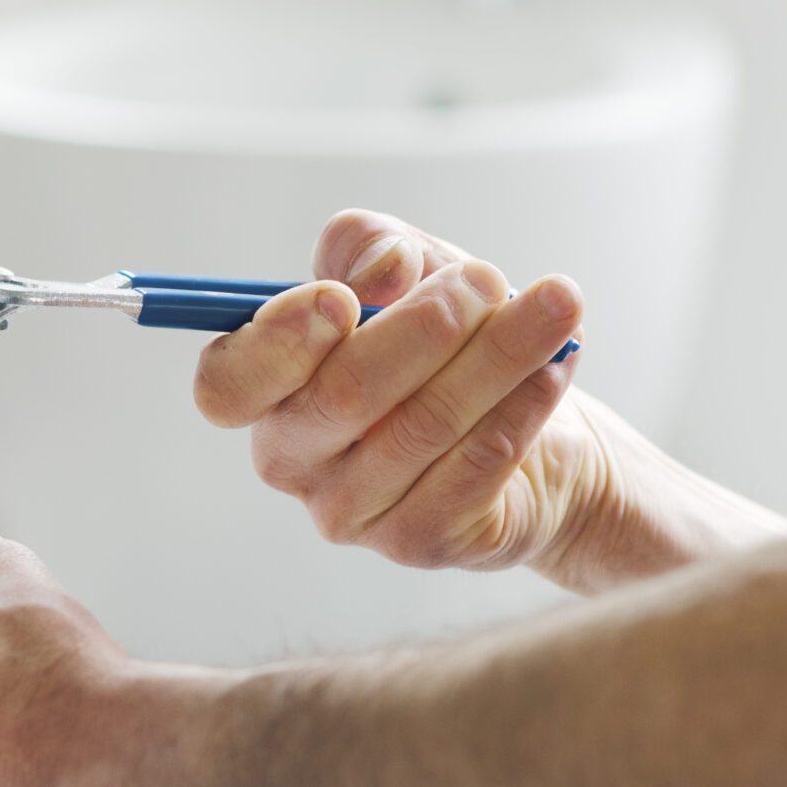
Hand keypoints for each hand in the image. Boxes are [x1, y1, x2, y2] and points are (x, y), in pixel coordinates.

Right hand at [194, 211, 786, 590]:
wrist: (528, 417)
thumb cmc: (443, 336)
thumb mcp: (402, 262)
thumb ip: (370, 245)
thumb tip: (379, 272)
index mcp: (263, 388)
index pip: (229, 385)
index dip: (278, 344)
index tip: (344, 300)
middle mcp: (291, 457)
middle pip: (340, 398)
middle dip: (424, 327)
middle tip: (488, 279)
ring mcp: (348, 511)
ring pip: (421, 427)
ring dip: (497, 356)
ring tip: (558, 305)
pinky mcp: (415, 541)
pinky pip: (471, 470)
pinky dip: (519, 408)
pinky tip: (554, 367)